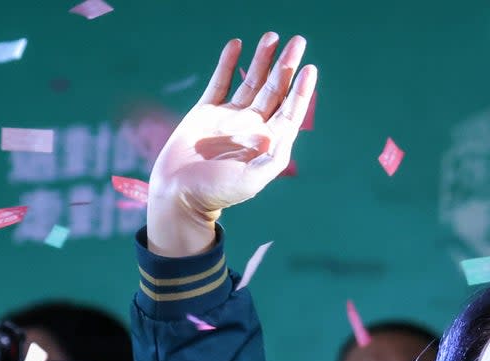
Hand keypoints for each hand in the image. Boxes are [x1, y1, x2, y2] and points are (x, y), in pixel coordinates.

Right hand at [147, 33, 317, 255]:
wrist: (179, 194)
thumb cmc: (216, 192)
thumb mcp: (250, 181)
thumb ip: (271, 160)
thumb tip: (285, 135)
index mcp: (268, 143)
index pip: (290, 111)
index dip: (301, 91)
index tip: (309, 69)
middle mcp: (253, 127)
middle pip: (275, 90)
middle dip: (286, 66)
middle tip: (297, 42)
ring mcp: (230, 117)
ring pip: (251, 82)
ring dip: (262, 60)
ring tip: (271, 37)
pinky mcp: (206, 111)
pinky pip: (220, 82)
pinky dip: (228, 64)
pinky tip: (237, 45)